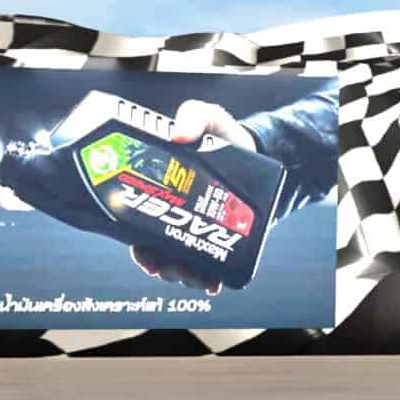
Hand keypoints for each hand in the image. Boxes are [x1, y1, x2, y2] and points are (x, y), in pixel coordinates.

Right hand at [130, 101, 255, 294]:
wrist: (261, 152)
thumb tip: (178, 134)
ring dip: (184, 277)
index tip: (144, 255)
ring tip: (196, 278)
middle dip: (163, 267)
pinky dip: (210, 278)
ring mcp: (198, 230)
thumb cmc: (223, 135)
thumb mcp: (207, 118)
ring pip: (183, 264)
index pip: (138, 229)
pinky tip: (214, 283)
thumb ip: (193, 116)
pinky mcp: (222, 239)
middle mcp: (175, 217)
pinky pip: (211, 266)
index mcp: (160, 195)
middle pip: (159, 253)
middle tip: (171, 269)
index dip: (138, 247)